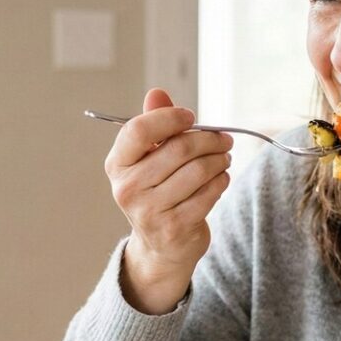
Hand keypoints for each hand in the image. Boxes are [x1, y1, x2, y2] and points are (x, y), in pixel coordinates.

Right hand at [105, 88, 232, 313]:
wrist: (160, 247)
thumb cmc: (157, 192)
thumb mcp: (149, 159)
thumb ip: (154, 124)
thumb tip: (157, 93)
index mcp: (117, 165)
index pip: (138, 131)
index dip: (169, 118)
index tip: (191, 117)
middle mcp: (128, 188)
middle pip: (177, 149)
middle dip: (208, 139)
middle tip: (224, 139)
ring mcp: (149, 211)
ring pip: (197, 171)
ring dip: (218, 160)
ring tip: (224, 158)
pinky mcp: (174, 228)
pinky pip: (208, 194)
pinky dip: (220, 181)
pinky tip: (220, 178)